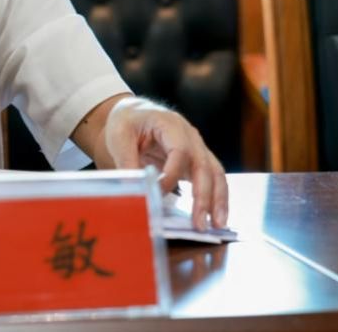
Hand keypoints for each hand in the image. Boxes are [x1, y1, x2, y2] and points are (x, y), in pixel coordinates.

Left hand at [103, 97, 227, 229]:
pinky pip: (212, 178)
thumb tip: (134, 190)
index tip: (158, 192)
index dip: (171, 174)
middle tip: (200, 224)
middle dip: (204, 196)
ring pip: (215, 173)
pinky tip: (215, 217)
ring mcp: (196, 148)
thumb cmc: (127, 121)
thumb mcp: (119, 135)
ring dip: (218, 200)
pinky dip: (216, 197)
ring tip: (217, 224)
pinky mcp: (195, 161)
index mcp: (170, 124)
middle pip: (204, 165)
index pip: (180, 151)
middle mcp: (190, 135)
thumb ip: (127, 162)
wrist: (134, 113)